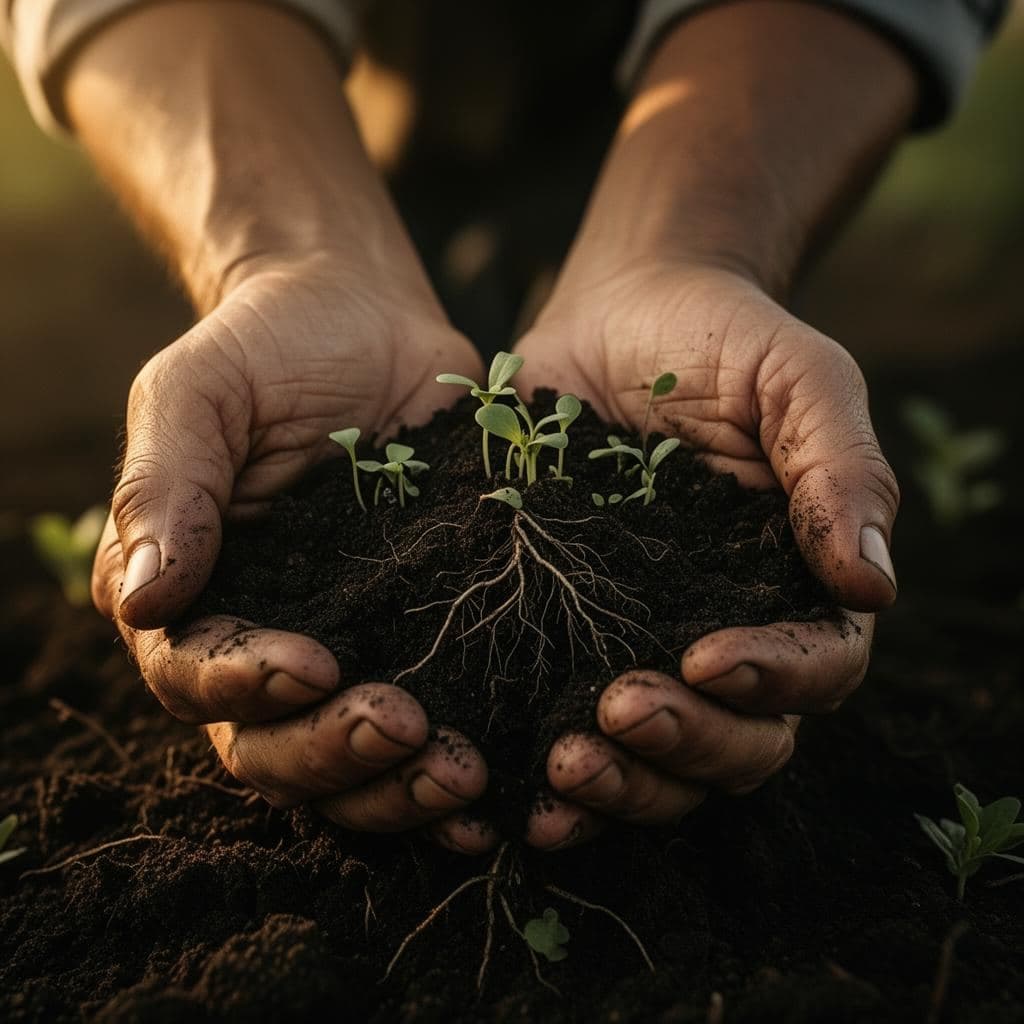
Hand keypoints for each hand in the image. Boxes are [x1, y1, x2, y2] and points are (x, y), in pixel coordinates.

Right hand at [91, 255, 493, 845]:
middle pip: (274, 746)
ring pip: (350, 763)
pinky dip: (451, 765)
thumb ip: (165, 488)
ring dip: (400, 786)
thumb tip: (144, 600)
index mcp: (192, 595)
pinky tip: (501, 786)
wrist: (365, 318)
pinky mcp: (421, 636)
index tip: (313, 665)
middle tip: (404, 729)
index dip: (247, 685)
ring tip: (465, 776)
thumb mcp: (197, 393)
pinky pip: (435, 721)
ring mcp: (349, 647)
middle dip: (334, 753)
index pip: (196, 673)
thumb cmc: (267, 347)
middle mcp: (263, 642)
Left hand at [512, 260, 897, 847]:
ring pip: (661, 760)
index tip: (707, 656)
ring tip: (560, 767)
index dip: (774, 679)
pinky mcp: (568, 636)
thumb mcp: (796, 379)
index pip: (817, 665)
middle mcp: (728, 629)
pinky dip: (552, 770)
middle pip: (741, 740)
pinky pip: (569, 723)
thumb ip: (841, 472)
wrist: (616, 317)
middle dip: (687, 744)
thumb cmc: (721, 339)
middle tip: (617, 714)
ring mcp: (643, 641)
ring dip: (621, 782)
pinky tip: (513, 782)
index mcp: (797, 582)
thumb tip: (873, 586)